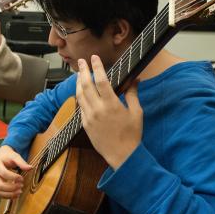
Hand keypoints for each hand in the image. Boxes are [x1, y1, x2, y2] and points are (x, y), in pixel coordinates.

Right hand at [0, 145, 31, 198]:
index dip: (14, 177)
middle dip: (12, 188)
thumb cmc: (8, 156)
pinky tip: (16, 194)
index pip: (4, 173)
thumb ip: (22, 162)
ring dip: (10, 194)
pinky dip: (8, 196)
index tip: (22, 178)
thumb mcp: (15, 156)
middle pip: (0, 185)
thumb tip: (30, 168)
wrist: (2, 156)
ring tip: (20, 191)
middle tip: (21, 186)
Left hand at [76, 55, 142, 169]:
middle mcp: (98, 109)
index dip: (97, 67)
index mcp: (111, 105)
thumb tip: (135, 80)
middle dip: (83, 71)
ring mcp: (89, 117)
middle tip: (82, 61)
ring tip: (79, 74)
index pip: (101, 80)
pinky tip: (81, 92)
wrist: (122, 155)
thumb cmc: (132, 134)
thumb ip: (133, 94)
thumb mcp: (136, 113)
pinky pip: (80, 107)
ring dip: (78, 83)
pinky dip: (80, 97)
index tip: (94, 58)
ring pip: (80, 95)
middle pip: (86, 85)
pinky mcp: (85, 124)